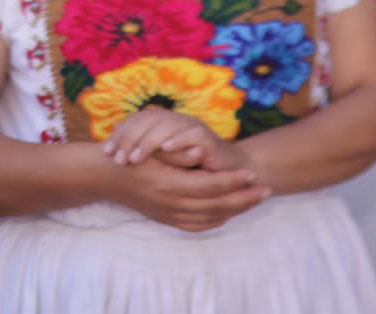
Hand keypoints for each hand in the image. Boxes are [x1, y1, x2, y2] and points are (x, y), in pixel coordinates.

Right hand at [96, 142, 269, 232]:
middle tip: (267, 191)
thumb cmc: (133, 156)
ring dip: (235, 210)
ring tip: (255, 200)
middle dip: (244, 199)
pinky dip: (215, 221)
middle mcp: (170, 204)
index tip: (253, 175)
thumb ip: (178, 152)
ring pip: (209, 218)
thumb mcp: (153, 149)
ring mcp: (168, 214)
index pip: (210, 187)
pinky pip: (196, 226)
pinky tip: (229, 213)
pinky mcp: (166, 219)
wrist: (108, 176)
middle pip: (216, 206)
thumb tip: (200, 151)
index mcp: (170, 185)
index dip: (233, 182)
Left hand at [104, 106, 252, 173]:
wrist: (225, 173)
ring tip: (136, 159)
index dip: (121, 133)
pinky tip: (166, 150)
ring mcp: (193, 128)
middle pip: (149, 119)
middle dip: (130, 138)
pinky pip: (192, 135)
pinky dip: (178, 140)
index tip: (106, 152)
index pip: (138, 119)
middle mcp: (178, 121)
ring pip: (168, 125)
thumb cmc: (189, 168)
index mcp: (164, 123)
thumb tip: (113, 155)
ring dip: (149, 141)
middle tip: (118, 159)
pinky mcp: (209, 139)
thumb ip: (144, 154)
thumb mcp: (161, 161)